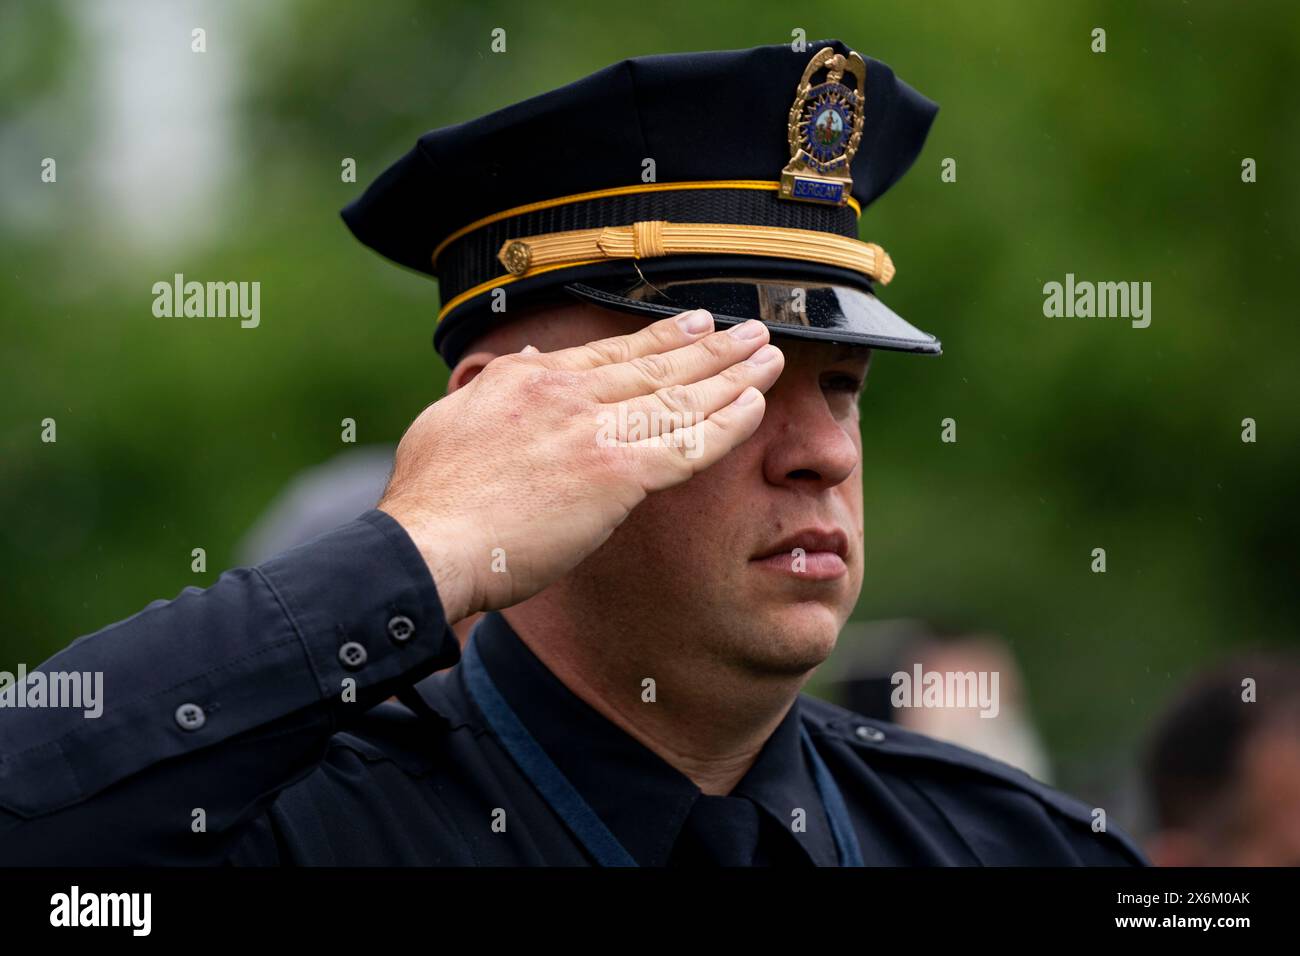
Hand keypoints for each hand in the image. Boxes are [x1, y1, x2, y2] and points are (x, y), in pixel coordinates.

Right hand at [378, 310, 783, 622]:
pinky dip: (727, 423)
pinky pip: (689, 444)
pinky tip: (755, 406)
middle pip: (657, 363)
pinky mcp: (616, 475)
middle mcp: (569, 394)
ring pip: (680, 395)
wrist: (428, 543)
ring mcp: (595, 431)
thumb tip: (528, 358)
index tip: (695, 324)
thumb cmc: (431, 500)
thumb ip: (497, 386)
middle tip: (750, 329)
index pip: (611, 352)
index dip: (661, 337)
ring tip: (768, 355)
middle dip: (711, 345)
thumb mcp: (451, 419)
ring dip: (732, 373)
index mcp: (529, 380)